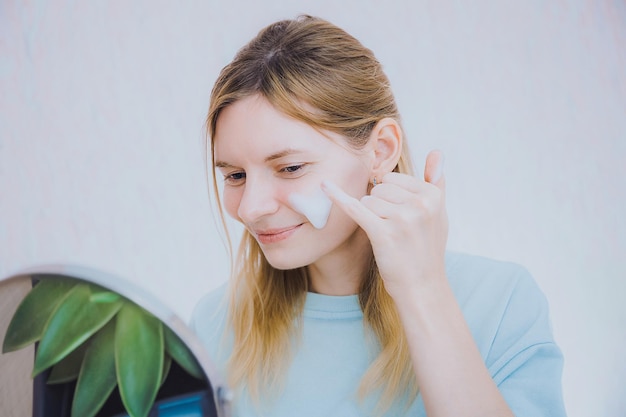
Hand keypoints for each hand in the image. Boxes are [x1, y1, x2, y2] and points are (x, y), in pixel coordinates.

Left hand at [322, 150, 447, 300]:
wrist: (422, 287)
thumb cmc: (427, 249)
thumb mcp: (439, 214)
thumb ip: (437, 181)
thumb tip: (437, 151)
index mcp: (433, 195)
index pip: (393, 179)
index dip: (391, 197)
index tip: (403, 218)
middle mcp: (420, 204)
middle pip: (379, 188)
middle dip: (380, 206)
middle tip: (396, 231)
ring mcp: (402, 219)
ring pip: (368, 200)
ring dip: (371, 218)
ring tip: (388, 237)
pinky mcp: (383, 233)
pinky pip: (356, 208)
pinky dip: (339, 197)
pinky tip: (325, 186)